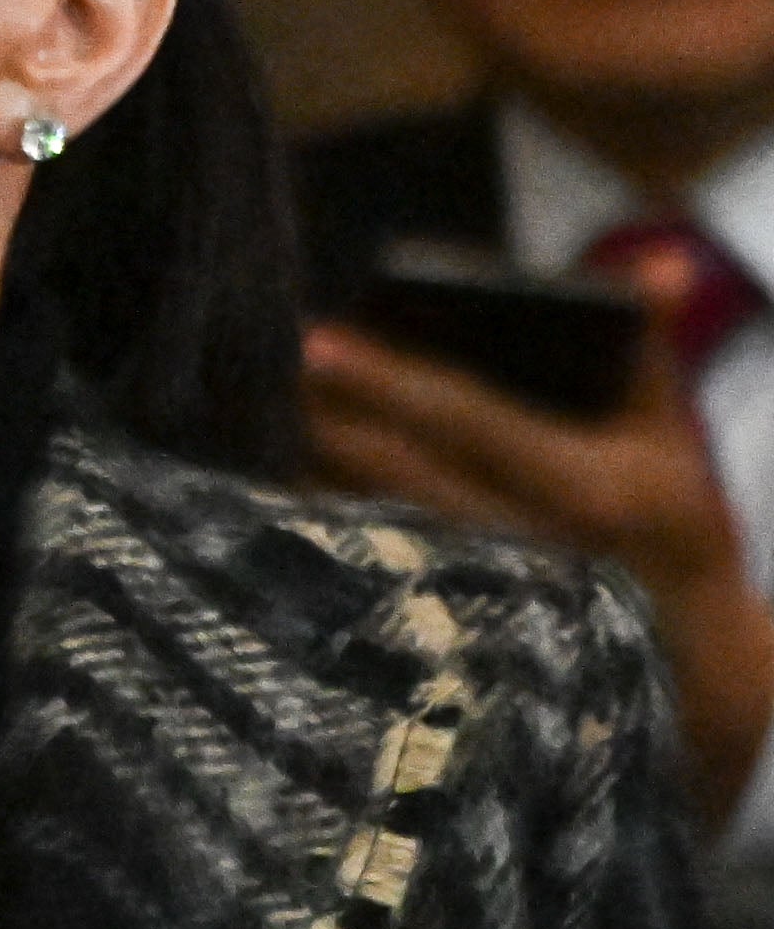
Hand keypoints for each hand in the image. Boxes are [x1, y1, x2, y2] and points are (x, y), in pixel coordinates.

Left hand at [303, 283, 773, 830]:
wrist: (684, 667)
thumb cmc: (666, 524)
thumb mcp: (671, 439)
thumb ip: (648, 347)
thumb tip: (663, 261)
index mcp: (586, 494)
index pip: (464, 421)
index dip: (385, 379)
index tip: (311, 339)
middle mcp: (525, 556)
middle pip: (388, 473)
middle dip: (318, 418)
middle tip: (254, 364)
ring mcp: (473, 607)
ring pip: (357, 528)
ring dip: (300, 472)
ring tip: (243, 414)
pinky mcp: (433, 641)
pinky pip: (350, 574)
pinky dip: (307, 526)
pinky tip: (259, 486)